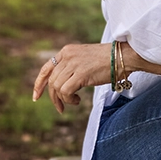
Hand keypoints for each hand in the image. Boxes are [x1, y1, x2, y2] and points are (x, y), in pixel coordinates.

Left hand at [32, 42, 160, 112]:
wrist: (124, 57)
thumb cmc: (110, 60)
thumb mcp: (85, 60)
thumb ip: (73, 69)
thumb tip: (62, 87)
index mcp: (67, 51)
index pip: (46, 68)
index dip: (39, 83)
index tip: (36, 96)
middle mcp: (67, 55)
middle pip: (51, 80)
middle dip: (53, 97)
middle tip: (60, 108)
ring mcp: (73, 64)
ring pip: (57, 87)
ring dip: (64, 99)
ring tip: (75, 101)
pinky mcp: (80, 74)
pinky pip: (65, 91)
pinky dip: (69, 100)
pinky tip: (78, 100)